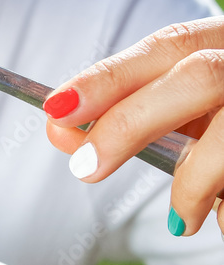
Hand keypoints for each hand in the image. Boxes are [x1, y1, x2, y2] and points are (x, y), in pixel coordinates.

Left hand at [43, 17, 223, 235]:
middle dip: (132, 120)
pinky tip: (214, 219)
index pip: (169, 44)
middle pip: (198, 74)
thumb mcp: (189, 116)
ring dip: (194, 177)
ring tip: (181, 218)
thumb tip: (61, 131)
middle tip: (85, 168)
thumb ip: (133, 117)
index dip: (109, 76)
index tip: (56, 108)